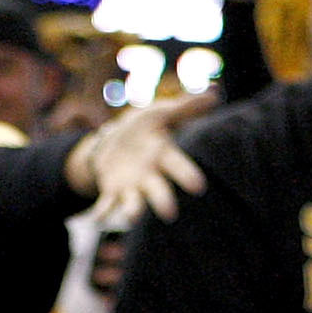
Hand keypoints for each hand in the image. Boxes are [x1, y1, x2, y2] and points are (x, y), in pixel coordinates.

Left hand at [70, 86, 213, 226]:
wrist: (113, 141)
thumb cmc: (143, 127)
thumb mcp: (161, 112)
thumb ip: (186, 107)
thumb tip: (215, 95)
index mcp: (163, 156)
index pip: (178, 166)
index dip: (187, 175)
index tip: (198, 186)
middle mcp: (150, 176)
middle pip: (158, 190)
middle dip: (162, 201)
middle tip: (169, 214)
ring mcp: (131, 186)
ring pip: (133, 203)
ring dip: (132, 211)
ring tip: (131, 218)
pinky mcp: (111, 192)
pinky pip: (106, 205)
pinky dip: (102, 212)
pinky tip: (96, 217)